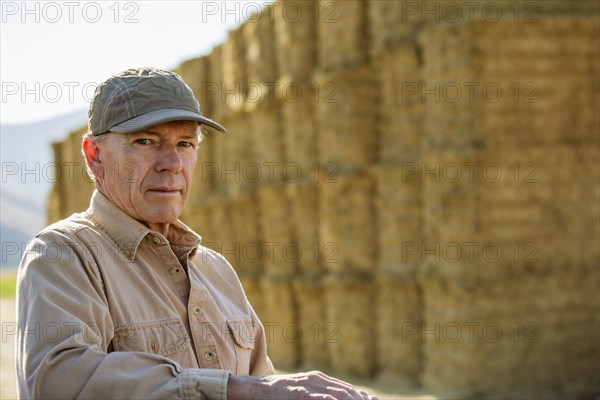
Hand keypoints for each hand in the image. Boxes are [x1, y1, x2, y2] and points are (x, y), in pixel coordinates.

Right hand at [227, 370, 378, 399]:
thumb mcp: (304, 393)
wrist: (257, 390)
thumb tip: (339, 398)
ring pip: (335, 394)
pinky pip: (317, 398)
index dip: (362, 397)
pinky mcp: (298, 392)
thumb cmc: (281, 396)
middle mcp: (316, 380)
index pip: (346, 389)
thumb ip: (321, 395)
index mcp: (319, 380)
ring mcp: (307, 385)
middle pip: (345, 391)